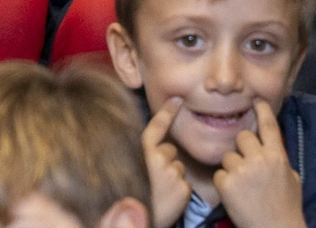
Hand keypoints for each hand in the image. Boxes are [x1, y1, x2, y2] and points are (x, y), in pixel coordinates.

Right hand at [143, 97, 192, 227]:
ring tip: (160, 192)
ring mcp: (172, 173)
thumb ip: (142, 158)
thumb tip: (159, 150)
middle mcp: (156, 159)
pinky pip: (185, 184)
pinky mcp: (183, 189)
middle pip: (169, 150)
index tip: (178, 100)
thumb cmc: (131, 198)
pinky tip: (168, 200)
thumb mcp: (130, 171)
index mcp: (140, 153)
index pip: (155, 128)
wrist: (138, 223)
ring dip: (173, 177)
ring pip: (178, 167)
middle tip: (154, 181)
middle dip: (165, 161)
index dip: (167, 113)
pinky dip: (179, 192)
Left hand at [213, 100, 305, 227]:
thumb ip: (279, 160)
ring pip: (228, 156)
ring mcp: (242, 170)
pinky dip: (225, 184)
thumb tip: (270, 147)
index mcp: (278, 156)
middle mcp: (260, 159)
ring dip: (232, 167)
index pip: (268, 126)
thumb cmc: (287, 207)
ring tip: (243, 186)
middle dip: (242, 148)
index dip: (262, 110)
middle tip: (247, 165)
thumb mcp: (292, 179)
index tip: (256, 100)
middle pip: (242, 137)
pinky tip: (236, 195)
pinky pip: (220, 174)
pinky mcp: (227, 183)